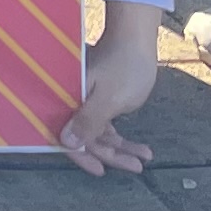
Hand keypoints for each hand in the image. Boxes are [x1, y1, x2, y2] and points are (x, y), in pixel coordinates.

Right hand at [61, 0, 159, 174]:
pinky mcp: (98, 100)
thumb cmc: (122, 66)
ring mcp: (85, 101)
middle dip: (110, 154)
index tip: (100, 171)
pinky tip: (140, 147)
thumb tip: (66, 143)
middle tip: (134, 167)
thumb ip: (88, 121)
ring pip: (98, 133)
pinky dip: (122, 137)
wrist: (136, 40)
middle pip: (85, 137)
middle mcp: (72, 101)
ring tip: (144, 158)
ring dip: (120, 147)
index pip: (66, 134)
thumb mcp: (108, 98)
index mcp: (68, 98)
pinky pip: (106, 125)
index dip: (81, 154)